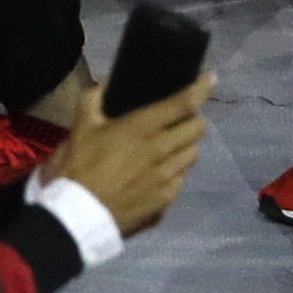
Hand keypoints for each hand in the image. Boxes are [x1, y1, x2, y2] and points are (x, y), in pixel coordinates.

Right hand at [47, 70, 209, 231]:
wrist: (81, 214)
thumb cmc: (81, 165)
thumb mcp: (81, 126)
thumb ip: (94, 98)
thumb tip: (107, 83)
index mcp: (144, 127)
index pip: (184, 103)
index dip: (202, 88)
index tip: (211, 78)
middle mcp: (163, 150)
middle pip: (198, 129)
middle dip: (194, 120)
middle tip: (180, 120)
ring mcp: (168, 177)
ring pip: (193, 154)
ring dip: (186, 146)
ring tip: (171, 147)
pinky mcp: (167, 200)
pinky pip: (182, 179)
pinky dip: (177, 171)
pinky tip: (161, 174)